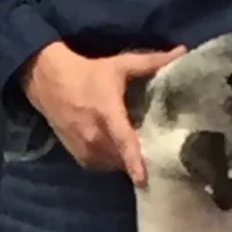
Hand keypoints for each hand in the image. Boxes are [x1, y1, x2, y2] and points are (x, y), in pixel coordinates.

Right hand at [20, 41, 185, 186]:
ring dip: (125, 159)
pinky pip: (101, 166)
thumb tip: (182, 52)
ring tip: (137, 149)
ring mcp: (84, 147)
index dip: (134, 162)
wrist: (49, 80)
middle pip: (123, 158)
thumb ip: (152, 62)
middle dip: (140, 157)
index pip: (123, 142)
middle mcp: (94, 136)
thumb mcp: (120, 65)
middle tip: (156, 150)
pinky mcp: (77, 154)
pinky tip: (118, 150)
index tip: (144, 179)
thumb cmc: (88, 72)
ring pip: (113, 164)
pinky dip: (111, 161)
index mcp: (108, 114)